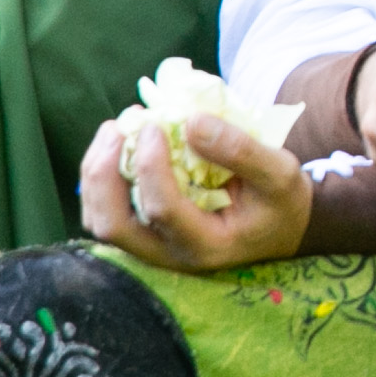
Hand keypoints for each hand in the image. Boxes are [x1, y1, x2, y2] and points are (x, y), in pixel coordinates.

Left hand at [81, 109, 312, 271]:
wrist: (279, 229)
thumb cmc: (280, 201)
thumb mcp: (280, 173)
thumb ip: (240, 150)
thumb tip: (190, 121)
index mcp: (207, 244)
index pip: (162, 209)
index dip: (150, 165)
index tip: (155, 125)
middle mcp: (171, 255)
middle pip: (113, 226)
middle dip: (103, 174)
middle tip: (118, 129)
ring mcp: (152, 249)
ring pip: (100, 221)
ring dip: (95, 175)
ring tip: (114, 131)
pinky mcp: (143, 236)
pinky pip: (105, 213)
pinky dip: (100, 180)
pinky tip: (117, 147)